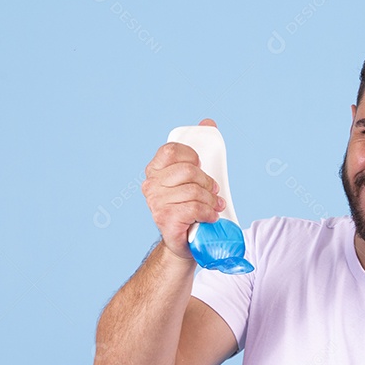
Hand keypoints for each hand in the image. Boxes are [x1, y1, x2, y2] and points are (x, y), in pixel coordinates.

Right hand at [141, 118, 225, 260]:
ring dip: (211, 200)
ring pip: (194, 191)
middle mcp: (151, 185)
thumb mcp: (194, 177)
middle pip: (188, 171)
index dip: (192, 157)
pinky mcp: (165, 219)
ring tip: (214, 207)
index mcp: (155, 170)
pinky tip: (211, 217)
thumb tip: (208, 123)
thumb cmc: (190, 207)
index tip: (201, 167)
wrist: (185, 241)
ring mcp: (155, 203)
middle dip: (208, 182)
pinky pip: (194, 208)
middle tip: (214, 192)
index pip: (171, 151)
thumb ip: (198, 151)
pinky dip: (208, 212)